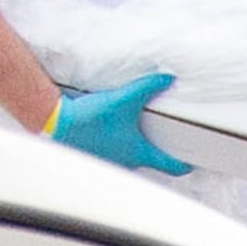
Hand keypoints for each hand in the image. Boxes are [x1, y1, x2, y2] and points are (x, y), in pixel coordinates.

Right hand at [50, 69, 189, 174]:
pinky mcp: (96, 156)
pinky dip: (115, 145)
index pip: (170, 166)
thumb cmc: (90, 118)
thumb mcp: (123, 99)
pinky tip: (108, 132)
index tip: (189, 164)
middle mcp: (127, 162)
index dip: (182, 165)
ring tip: (133, 132)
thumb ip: (146, 88)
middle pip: (149, 162)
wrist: (57, 124)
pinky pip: (112, 154)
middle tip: (162, 142)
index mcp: (139, 153)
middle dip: (156, 152)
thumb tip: (167, 79)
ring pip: (129, 158)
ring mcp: (111, 162)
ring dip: (133, 148)